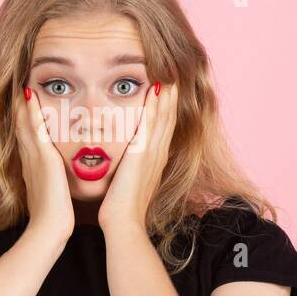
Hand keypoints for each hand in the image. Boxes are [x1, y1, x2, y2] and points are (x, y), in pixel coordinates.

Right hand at [15, 85, 73, 242]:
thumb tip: (56, 180)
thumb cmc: (54, 217)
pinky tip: (29, 95)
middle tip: (16, 84)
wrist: (49, 229)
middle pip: (20, 125)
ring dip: (21, 102)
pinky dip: (30, 112)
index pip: (27, 135)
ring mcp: (33, 157)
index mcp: (32, 166)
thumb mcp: (51, 195)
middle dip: (18, 105)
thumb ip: (52, 183)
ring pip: (23, 123)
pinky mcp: (41, 158)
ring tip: (19, 82)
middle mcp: (29, 158)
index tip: (25, 100)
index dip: (24, 117)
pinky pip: (34, 129)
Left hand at [98, 81, 177, 232]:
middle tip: (175, 72)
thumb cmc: (121, 209)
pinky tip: (156, 87)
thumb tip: (125, 165)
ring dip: (167, 93)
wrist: (124, 223)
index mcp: (155, 160)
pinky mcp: (143, 153)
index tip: (168, 88)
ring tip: (170, 72)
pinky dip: (156, 104)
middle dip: (171, 95)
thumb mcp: (128, 184)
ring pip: (164, 116)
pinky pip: (152, 122)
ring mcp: (153, 152)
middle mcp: (158, 153)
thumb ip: (129, 171)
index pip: (164, 127)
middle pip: (168, 117)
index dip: (167, 107)